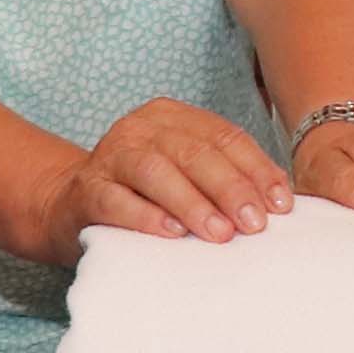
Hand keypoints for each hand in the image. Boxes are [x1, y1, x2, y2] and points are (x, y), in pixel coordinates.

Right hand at [42, 97, 293, 251]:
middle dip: (230, 189)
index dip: (257, 170)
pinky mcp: (87, 190)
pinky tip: (173, 234)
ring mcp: (110, 157)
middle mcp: (140, 129)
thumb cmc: (146, 195)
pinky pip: (118, 201)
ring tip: (220, 233)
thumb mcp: (187, 175)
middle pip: (194, 153)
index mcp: (172, 117)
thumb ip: (226, 176)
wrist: (71, 206)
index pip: (224, 138)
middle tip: (255, 224)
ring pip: (156, 172)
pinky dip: (147, 217)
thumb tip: (280, 201)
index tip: (282, 205)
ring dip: (193, 204)